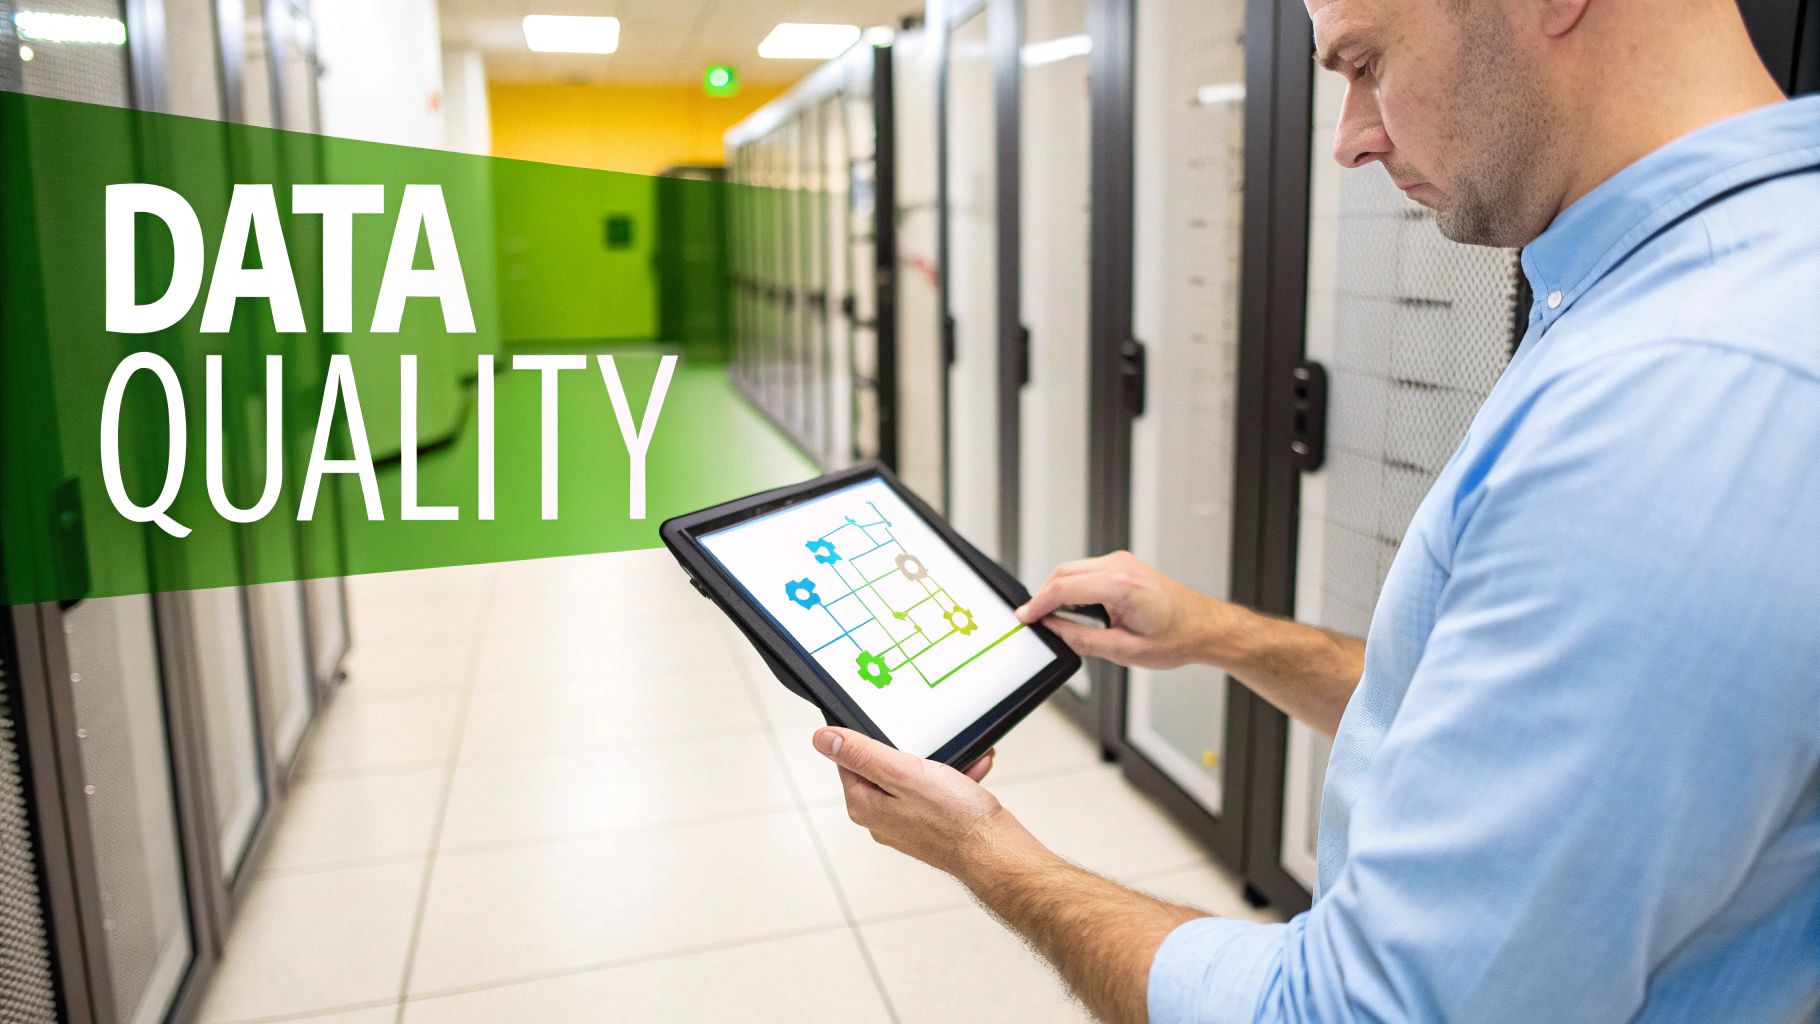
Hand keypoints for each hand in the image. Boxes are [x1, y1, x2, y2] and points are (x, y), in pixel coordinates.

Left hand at [814, 727, 1042, 880]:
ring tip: (961, 759)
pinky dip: (953, 780)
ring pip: (915, 780)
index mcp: (865, 805)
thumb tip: (822, 739)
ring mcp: (906, 825)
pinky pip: (935, 795)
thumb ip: (862, 755)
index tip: (894, 730)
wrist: (996, 852)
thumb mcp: (903, 773)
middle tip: (934, 745)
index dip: (871, 739)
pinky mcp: (929, 828)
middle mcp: (880, 819)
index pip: (848, 760)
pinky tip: (972, 771)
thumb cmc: (955, 818)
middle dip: (913, 750)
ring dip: (939, 764)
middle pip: (883, 768)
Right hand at [1015, 550, 1249, 669]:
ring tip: (1051, 618)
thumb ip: (1083, 639)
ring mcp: (1122, 562)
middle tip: (1032, 620)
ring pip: (1072, 570)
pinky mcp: (1123, 565)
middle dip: (1043, 596)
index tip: (1025, 618)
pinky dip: (1072, 587)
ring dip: (1058, 591)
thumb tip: (1054, 631)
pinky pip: (1086, 571)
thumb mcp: (1125, 650)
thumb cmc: (1177, 637)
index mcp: (1121, 584)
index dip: (1038, 604)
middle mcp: (1120, 565)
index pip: (1064, 588)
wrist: (1204, 627)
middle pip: (1063, 573)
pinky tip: (1071, 607)